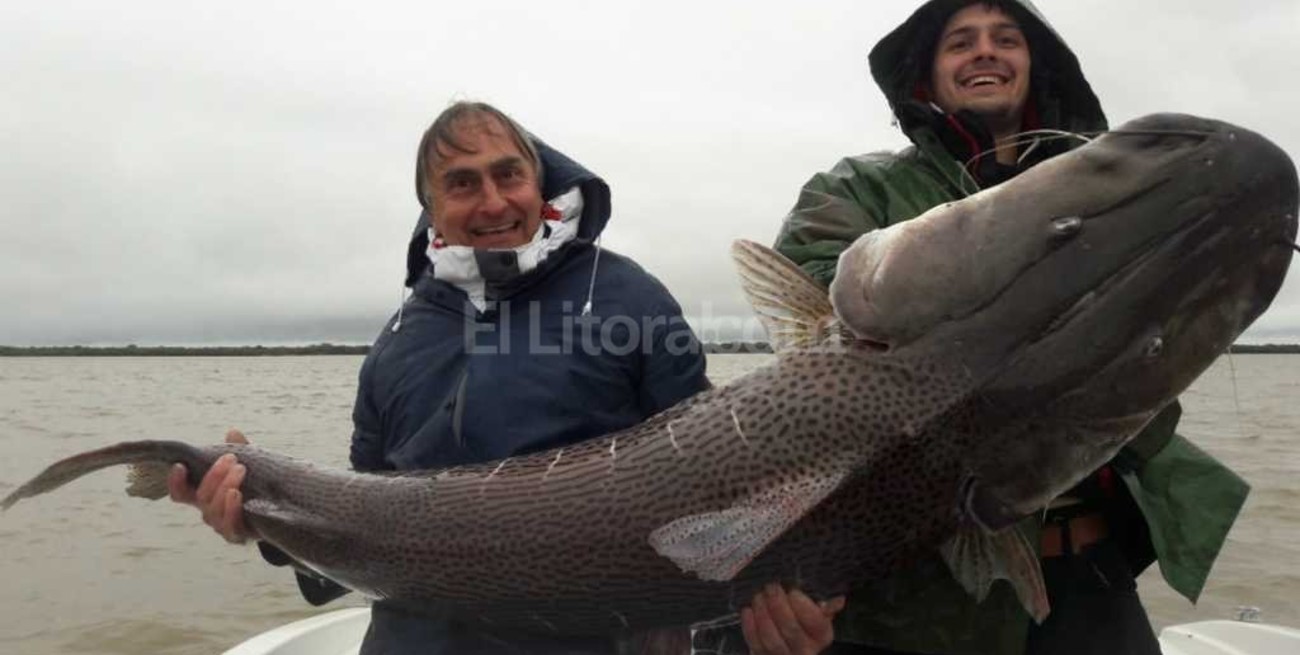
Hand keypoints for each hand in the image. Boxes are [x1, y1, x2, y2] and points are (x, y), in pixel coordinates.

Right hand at [167, 428, 257, 542]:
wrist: (280, 512)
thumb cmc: (257, 485)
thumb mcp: (250, 465)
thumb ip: (241, 450)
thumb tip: (233, 432)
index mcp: (205, 495)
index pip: (181, 492)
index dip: (175, 482)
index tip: (180, 465)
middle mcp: (209, 512)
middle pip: (201, 497)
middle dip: (214, 476)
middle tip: (231, 458)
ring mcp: (221, 525)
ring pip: (213, 510)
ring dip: (224, 488)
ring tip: (239, 470)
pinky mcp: (237, 535)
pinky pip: (230, 527)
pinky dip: (231, 510)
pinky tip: (237, 495)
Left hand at [741, 584, 845, 654]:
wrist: (788, 647)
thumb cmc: (803, 623)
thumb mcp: (818, 615)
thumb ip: (825, 607)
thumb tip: (839, 600)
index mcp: (822, 636)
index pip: (817, 624)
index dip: (804, 608)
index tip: (793, 592)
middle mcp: (806, 651)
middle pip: (792, 630)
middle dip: (779, 606)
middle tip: (771, 587)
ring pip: (772, 640)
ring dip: (763, 615)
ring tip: (758, 597)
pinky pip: (756, 645)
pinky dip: (750, 627)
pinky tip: (748, 610)